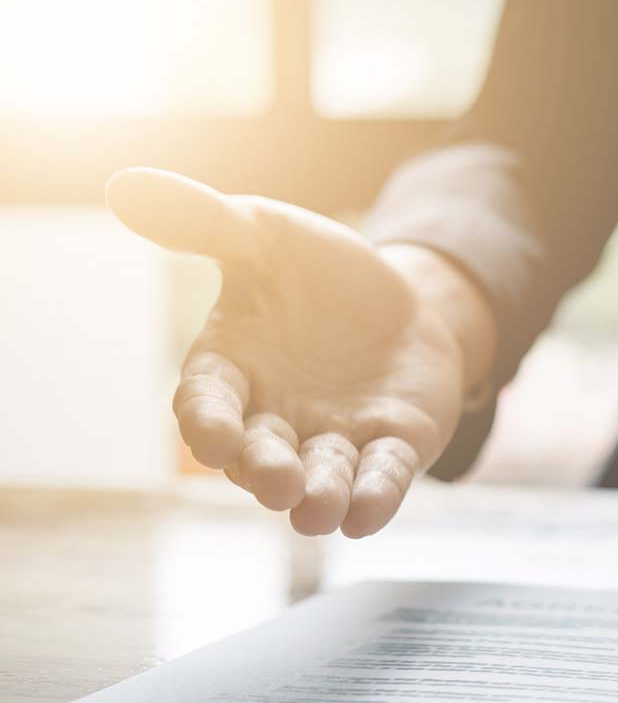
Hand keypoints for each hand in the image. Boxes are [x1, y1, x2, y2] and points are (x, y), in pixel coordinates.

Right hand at [107, 168, 492, 537]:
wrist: (402, 299)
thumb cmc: (318, 273)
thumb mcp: (270, 236)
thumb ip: (209, 223)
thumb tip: (131, 186)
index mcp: (234, 370)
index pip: (207, 404)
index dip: (209, 424)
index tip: (214, 440)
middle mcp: (278, 417)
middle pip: (261, 455)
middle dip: (266, 470)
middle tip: (275, 483)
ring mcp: (336, 438)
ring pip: (321, 479)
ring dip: (319, 496)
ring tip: (317, 510)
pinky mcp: (392, 445)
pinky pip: (381, 478)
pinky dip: (375, 497)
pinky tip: (367, 516)